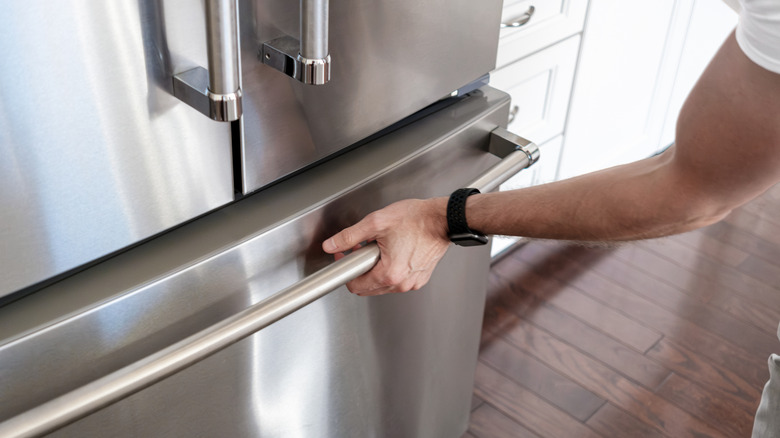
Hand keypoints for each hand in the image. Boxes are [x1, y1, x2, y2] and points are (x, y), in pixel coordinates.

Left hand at [322, 198, 449, 295]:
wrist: (443, 219)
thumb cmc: (416, 219)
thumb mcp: (376, 223)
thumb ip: (349, 236)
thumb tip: (331, 245)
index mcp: (389, 274)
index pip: (355, 286)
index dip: (346, 269)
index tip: (346, 255)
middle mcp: (402, 283)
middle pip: (368, 288)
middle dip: (361, 269)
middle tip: (362, 248)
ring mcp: (413, 283)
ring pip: (383, 285)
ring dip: (376, 269)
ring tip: (381, 247)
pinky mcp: (420, 278)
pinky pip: (398, 280)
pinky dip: (391, 269)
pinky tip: (394, 251)